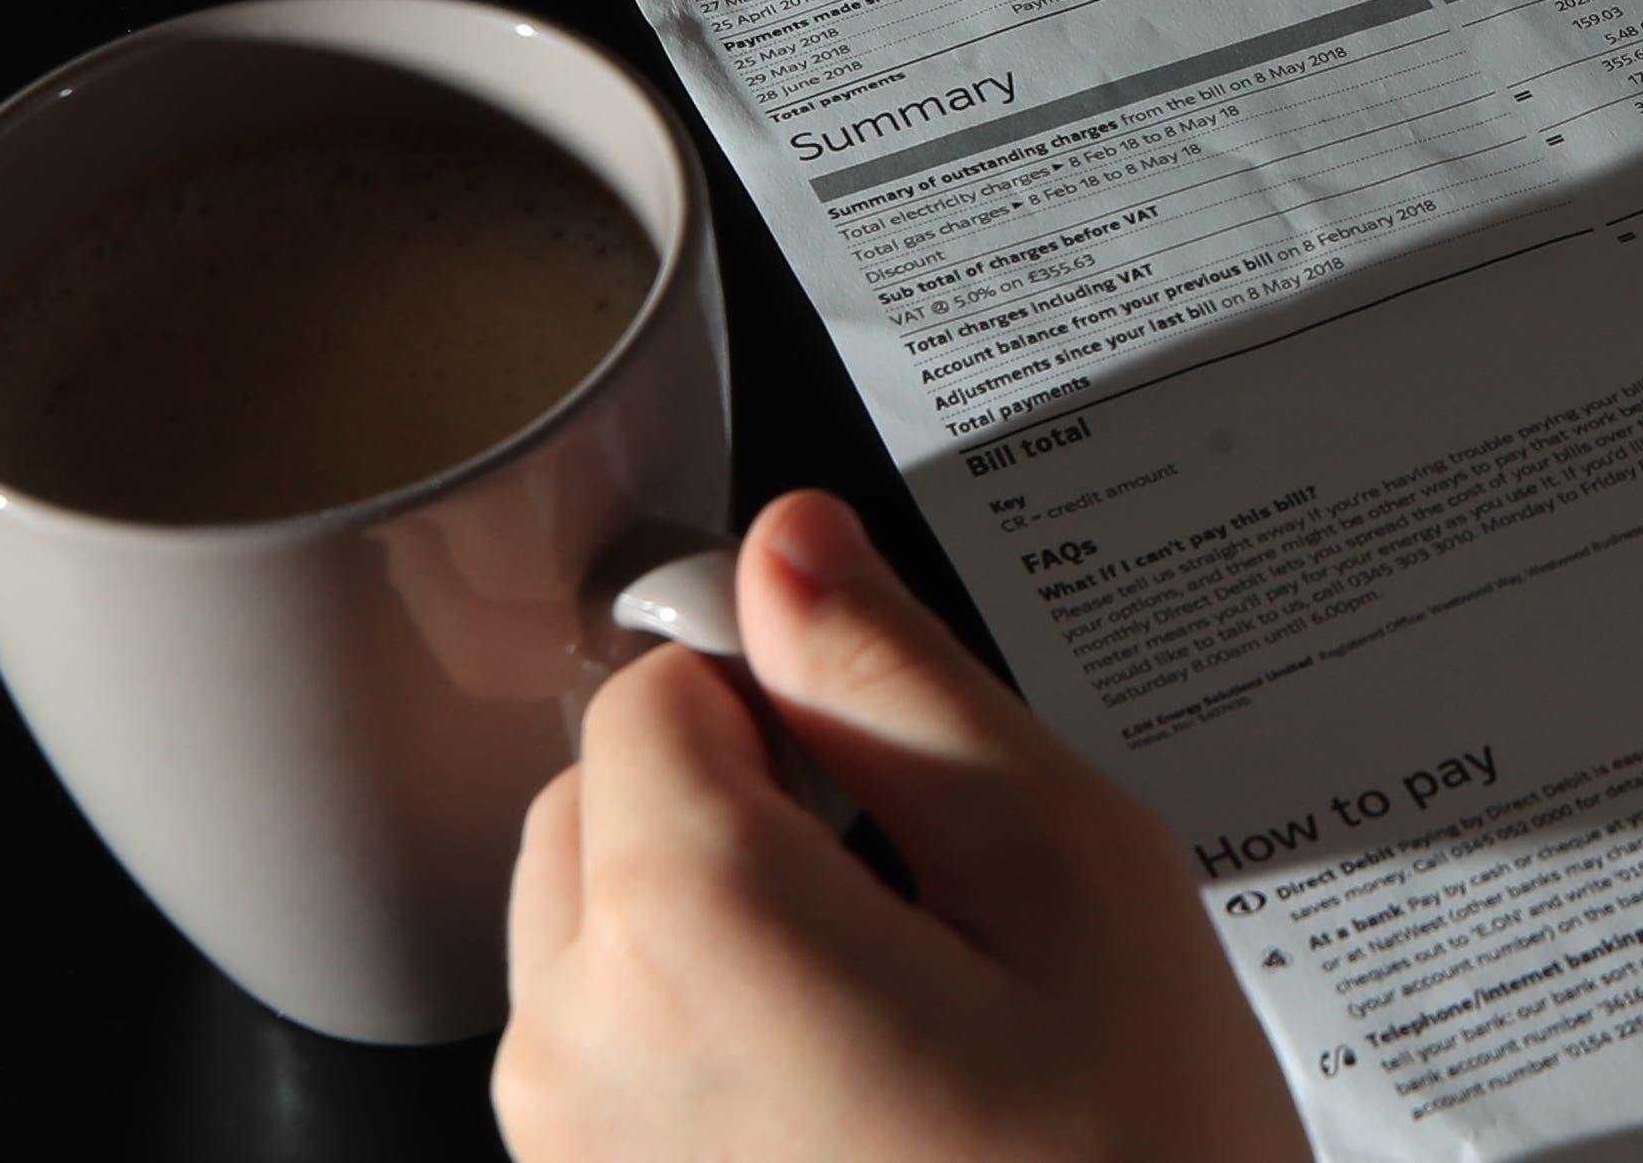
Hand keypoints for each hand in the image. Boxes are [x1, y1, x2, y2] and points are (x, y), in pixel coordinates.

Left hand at [494, 491, 1310, 1162]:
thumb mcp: (1069, 876)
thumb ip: (899, 681)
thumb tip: (785, 547)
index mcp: (684, 930)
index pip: (652, 680)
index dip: (785, 684)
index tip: (891, 757)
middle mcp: (574, 1052)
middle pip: (602, 799)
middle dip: (744, 801)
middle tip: (930, 899)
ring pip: (601, 924)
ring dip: (730, 918)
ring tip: (912, 1012)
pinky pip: (617, 1054)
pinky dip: (719, 1031)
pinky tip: (871, 1094)